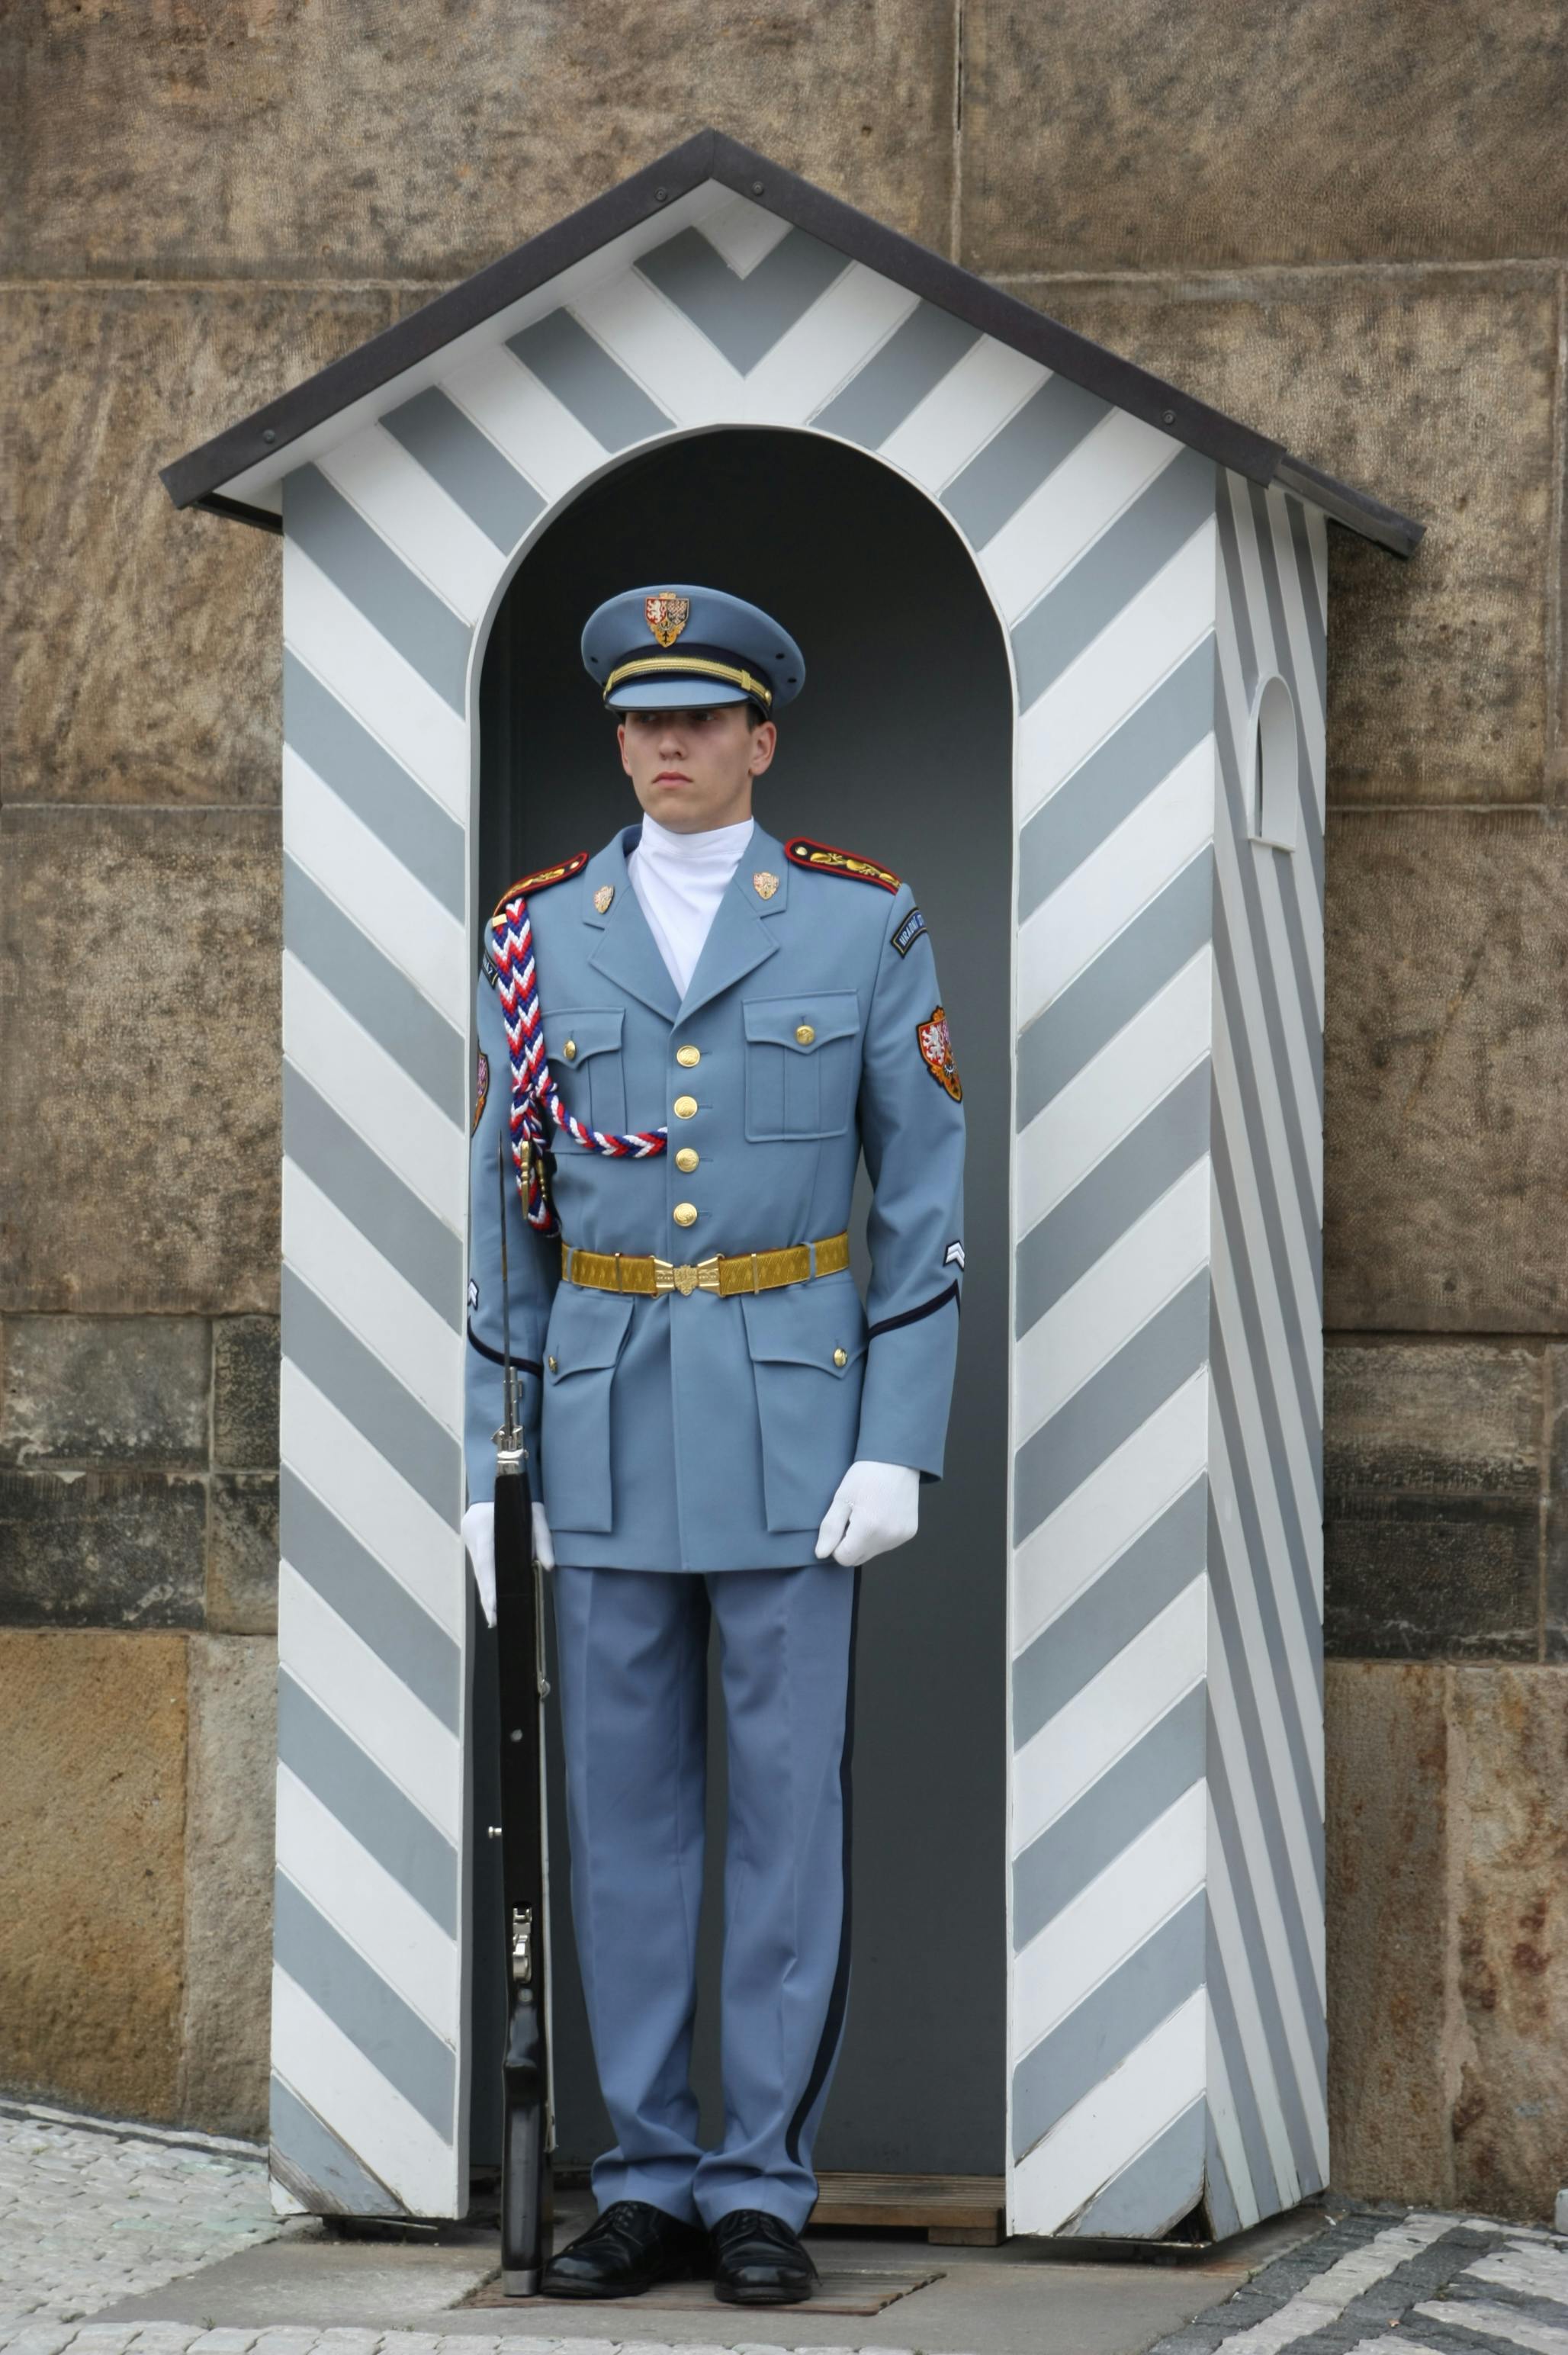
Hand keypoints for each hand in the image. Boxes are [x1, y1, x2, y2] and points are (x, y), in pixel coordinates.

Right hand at [461, 1500, 555, 1628]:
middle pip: (480, 1573)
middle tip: (494, 1620)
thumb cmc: (517, 1497)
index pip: (487, 1562)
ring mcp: (470, 1541)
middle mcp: (474, 1538)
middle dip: (488, 1598)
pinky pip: (480, 1567)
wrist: (493, 1483)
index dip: (489, 1585)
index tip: (493, 1605)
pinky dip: (486, 1582)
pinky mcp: (473, 1545)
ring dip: (486, 1593)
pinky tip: (492, 1599)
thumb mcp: (535, 1513)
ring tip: (494, 1617)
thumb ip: (542, 1539)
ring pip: (479, 1572)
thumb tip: (549, 1566)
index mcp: (484, 1528)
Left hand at [815, 1460, 919, 1566]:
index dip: (836, 1545)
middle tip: (852, 1518)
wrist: (896, 1460)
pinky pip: (887, 1544)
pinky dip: (880, 1535)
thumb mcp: (841, 1498)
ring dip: (865, 1540)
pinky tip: (881, 1514)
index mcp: (868, 1529)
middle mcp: (887, 1538)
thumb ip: (830, 1529)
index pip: (844, 1558)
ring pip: (872, 1552)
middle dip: (850, 1544)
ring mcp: (900, 1537)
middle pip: (858, 1559)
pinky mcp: (909, 1533)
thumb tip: (821, 1554)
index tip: (840, 1524)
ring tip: (868, 1513)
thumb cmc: (866, 1475)